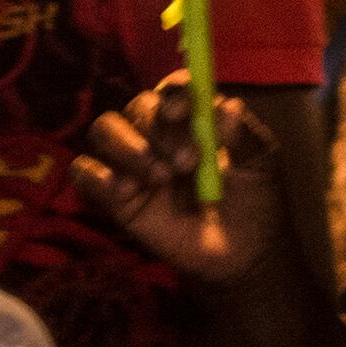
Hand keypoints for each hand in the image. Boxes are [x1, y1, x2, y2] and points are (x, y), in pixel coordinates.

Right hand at [74, 77, 283, 283]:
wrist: (242, 255)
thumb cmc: (255, 203)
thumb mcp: (261, 166)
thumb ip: (245, 136)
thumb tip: (227, 106)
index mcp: (192, 120)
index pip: (172, 90)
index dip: (173, 94)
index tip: (183, 112)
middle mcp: (158, 135)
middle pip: (137, 108)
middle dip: (157, 129)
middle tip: (186, 162)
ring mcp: (132, 164)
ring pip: (103, 131)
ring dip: (127, 147)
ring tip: (160, 178)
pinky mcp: (113, 196)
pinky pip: (84, 173)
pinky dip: (97, 175)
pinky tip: (126, 192)